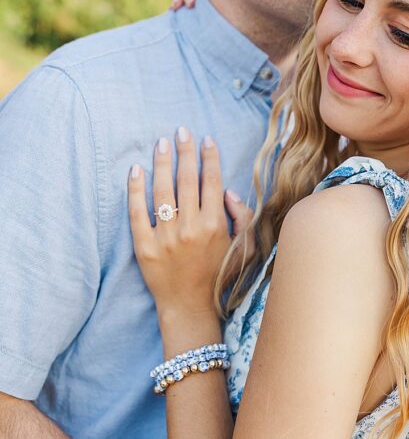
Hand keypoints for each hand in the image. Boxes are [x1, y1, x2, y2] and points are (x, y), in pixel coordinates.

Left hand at [128, 129, 253, 318]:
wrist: (190, 308)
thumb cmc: (220, 277)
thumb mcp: (244, 249)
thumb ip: (242, 217)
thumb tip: (228, 190)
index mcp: (215, 226)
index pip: (211, 182)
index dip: (209, 157)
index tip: (206, 139)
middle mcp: (190, 228)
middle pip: (186, 180)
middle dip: (185, 151)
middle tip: (181, 130)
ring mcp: (164, 237)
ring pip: (162, 191)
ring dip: (162, 163)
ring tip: (161, 143)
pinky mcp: (143, 246)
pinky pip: (137, 212)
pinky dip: (135, 190)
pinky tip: (136, 170)